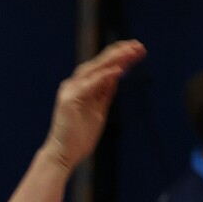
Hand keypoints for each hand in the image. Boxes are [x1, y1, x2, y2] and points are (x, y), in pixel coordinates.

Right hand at [44, 40, 145, 170]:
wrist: (64, 155)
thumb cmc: (80, 137)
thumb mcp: (98, 110)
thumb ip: (105, 92)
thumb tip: (116, 75)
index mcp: (82, 86)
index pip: (103, 66)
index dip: (121, 56)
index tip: (139, 50)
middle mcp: (75, 84)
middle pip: (100, 63)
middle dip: (120, 52)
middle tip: (138, 45)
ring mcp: (70, 90)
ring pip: (94, 69)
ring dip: (113, 59)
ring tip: (130, 52)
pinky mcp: (69, 100)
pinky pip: (89, 85)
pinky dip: (103, 77)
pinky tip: (118, 70)